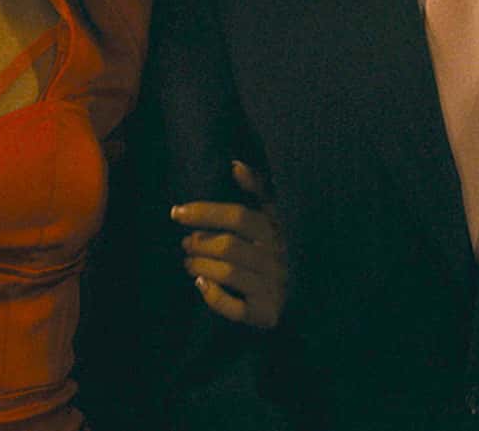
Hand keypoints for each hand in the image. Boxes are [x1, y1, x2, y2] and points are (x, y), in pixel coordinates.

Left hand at [172, 160, 286, 328]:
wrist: (302, 301)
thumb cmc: (278, 252)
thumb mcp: (273, 218)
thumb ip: (258, 190)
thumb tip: (235, 164)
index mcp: (278, 230)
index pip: (239, 216)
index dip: (205, 212)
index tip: (177, 212)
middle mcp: (279, 258)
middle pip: (229, 245)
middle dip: (199, 242)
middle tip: (184, 242)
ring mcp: (274, 287)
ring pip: (229, 273)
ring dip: (201, 265)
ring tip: (188, 262)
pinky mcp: (267, 314)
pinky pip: (236, 307)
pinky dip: (214, 297)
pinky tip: (201, 285)